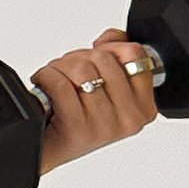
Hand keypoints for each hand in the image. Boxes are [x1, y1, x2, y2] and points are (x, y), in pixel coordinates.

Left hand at [34, 27, 159, 172]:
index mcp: (143, 106)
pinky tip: (45, 86)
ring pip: (81, 69)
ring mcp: (104, 125)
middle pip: (103, 58)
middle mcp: (129, 118)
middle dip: (79, 58)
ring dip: (60, 68)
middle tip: (70, 74)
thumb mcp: (107, 86)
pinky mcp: (78, 128)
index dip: (110, 48)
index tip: (96, 57)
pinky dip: (46, 77)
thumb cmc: (77, 116)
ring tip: (57, 82)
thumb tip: (111, 38)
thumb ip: (117, 54)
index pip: (136, 55)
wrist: (49, 149)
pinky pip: (60, 84)